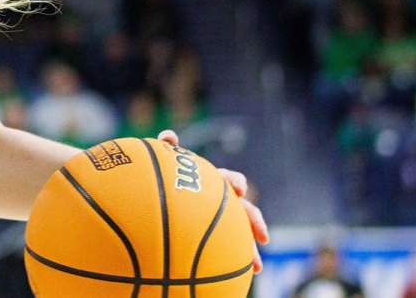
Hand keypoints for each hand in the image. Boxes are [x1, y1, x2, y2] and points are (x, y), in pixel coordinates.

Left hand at [157, 130, 268, 272]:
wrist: (152, 207)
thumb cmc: (159, 183)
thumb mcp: (162, 165)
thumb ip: (165, 149)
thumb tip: (169, 136)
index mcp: (211, 184)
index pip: (229, 179)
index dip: (236, 182)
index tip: (238, 188)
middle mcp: (219, 204)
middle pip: (244, 210)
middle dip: (255, 222)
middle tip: (262, 235)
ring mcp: (218, 224)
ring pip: (240, 237)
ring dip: (251, 251)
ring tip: (256, 266)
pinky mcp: (213, 242)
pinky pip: (225, 254)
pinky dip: (232, 264)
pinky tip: (233, 279)